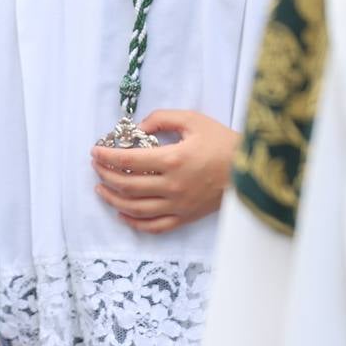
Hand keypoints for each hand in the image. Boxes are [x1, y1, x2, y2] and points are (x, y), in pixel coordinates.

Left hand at [91, 109, 241, 233]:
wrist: (250, 170)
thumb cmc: (223, 143)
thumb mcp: (194, 120)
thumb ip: (163, 118)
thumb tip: (140, 126)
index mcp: (173, 160)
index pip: (129, 160)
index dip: (107, 156)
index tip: (95, 152)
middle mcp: (172, 186)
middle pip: (127, 185)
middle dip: (106, 175)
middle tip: (96, 167)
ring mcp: (178, 205)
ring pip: (135, 208)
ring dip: (113, 199)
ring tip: (101, 190)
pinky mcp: (185, 217)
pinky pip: (154, 226)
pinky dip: (134, 222)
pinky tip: (122, 214)